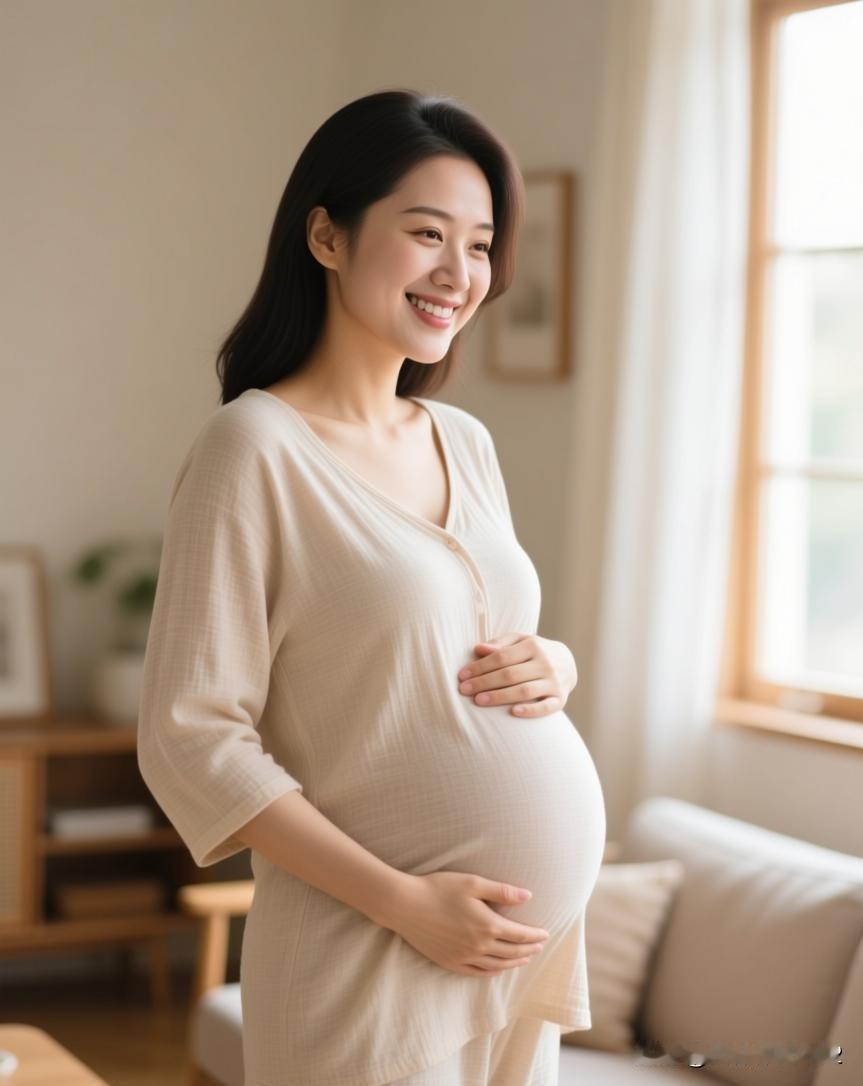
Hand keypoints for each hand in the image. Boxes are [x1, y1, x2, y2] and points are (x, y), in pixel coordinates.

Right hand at [383, 871, 549, 976]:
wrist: (405, 905)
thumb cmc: (438, 888)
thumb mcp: (472, 883)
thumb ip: (502, 891)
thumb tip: (528, 896)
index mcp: (487, 924)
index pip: (519, 934)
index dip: (534, 935)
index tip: (545, 933)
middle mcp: (479, 945)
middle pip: (512, 952)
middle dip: (529, 949)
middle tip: (539, 946)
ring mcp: (464, 956)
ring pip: (497, 965)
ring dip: (514, 962)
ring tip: (524, 958)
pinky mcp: (450, 962)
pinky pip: (477, 972)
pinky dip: (492, 972)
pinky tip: (497, 968)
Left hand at [456, 633, 577, 717]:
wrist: (568, 663)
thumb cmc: (535, 652)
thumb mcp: (520, 641)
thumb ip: (500, 643)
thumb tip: (478, 648)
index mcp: (533, 646)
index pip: (502, 656)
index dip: (480, 666)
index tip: (462, 675)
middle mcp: (545, 663)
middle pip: (510, 674)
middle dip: (484, 682)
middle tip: (464, 690)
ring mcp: (554, 682)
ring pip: (524, 691)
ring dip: (500, 696)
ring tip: (478, 701)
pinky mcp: (561, 699)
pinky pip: (546, 707)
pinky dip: (530, 711)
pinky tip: (513, 713)